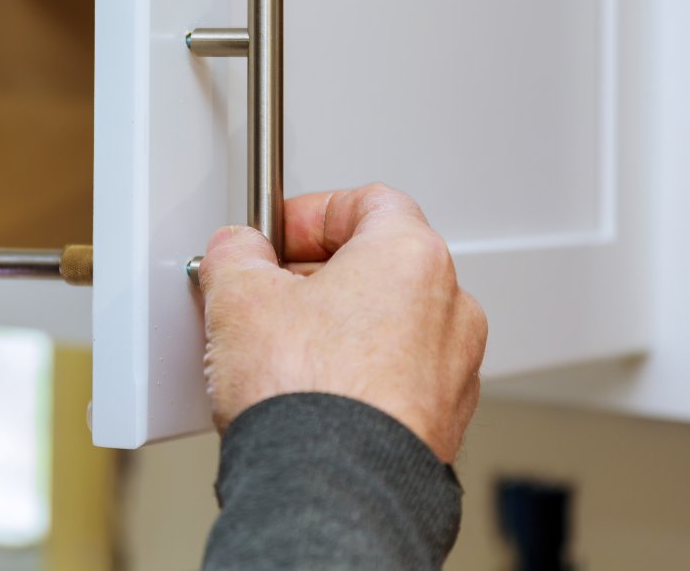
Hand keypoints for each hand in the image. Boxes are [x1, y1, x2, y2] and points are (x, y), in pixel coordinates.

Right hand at [198, 183, 486, 462]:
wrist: (329, 488)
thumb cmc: (306, 394)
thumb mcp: (239, 296)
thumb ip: (237, 253)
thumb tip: (236, 251)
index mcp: (411, 255)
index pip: (366, 201)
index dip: (309, 213)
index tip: (274, 237)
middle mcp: (449, 307)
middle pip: (378, 264)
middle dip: (317, 274)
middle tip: (266, 293)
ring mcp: (453, 369)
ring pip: (389, 323)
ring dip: (338, 326)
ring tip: (281, 351)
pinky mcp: (441, 421)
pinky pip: (396, 377)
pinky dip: (357, 375)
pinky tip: (308, 394)